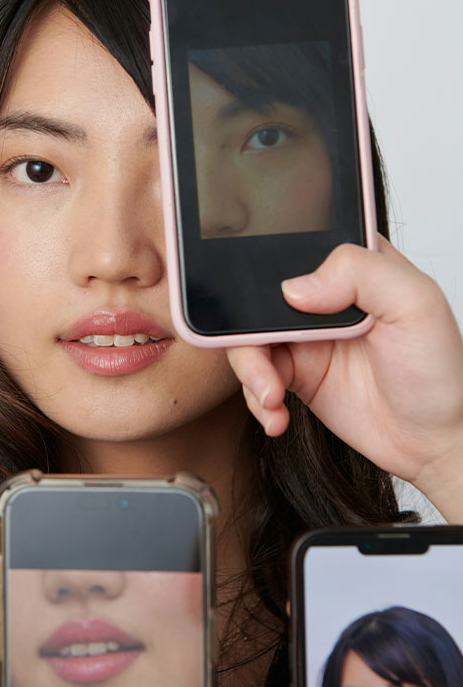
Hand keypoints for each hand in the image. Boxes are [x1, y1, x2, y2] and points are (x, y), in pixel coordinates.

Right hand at [227, 237, 462, 520]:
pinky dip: (256, 398)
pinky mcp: (294, 372)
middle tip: (262, 363)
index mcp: (353, 266)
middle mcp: (325, 297)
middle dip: (246, 331)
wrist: (432, 441)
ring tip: (270, 397)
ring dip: (250, 371)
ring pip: (249, 338)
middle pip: (258, 295)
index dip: (267, 265)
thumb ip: (362, 273)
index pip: (294, 245)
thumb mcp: (415, 305)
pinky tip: (276, 414)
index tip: (267, 296)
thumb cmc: (438, 371)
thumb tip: (296, 285)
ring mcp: (305, 336)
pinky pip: (254, 376)